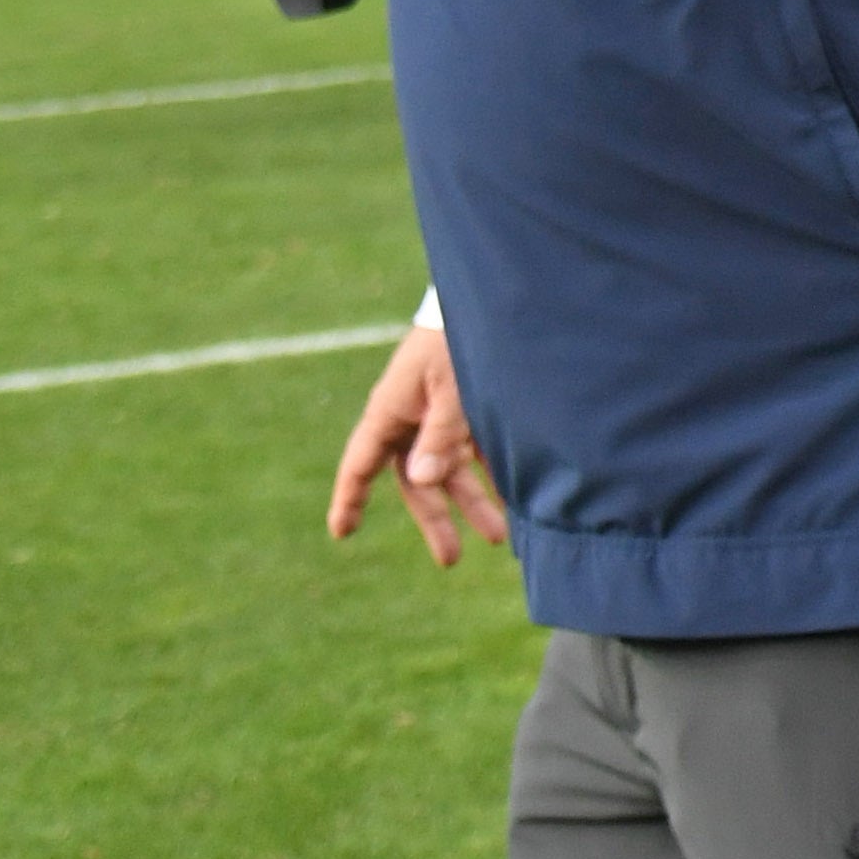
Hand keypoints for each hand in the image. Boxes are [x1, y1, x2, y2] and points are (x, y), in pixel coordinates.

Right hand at [328, 317, 507, 567]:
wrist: (491, 299)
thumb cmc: (460, 337)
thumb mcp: (452, 386)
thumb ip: (441, 433)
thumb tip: (423, 480)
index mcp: (392, 411)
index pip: (362, 463)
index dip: (349, 497)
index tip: (341, 531)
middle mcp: (412, 418)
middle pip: (417, 480)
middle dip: (436, 519)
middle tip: (452, 559)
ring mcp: (442, 415)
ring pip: (452, 470)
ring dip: (473, 502)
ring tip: (501, 537)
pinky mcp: (472, 409)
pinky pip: (477, 453)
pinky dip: (492, 476)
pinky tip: (517, 501)